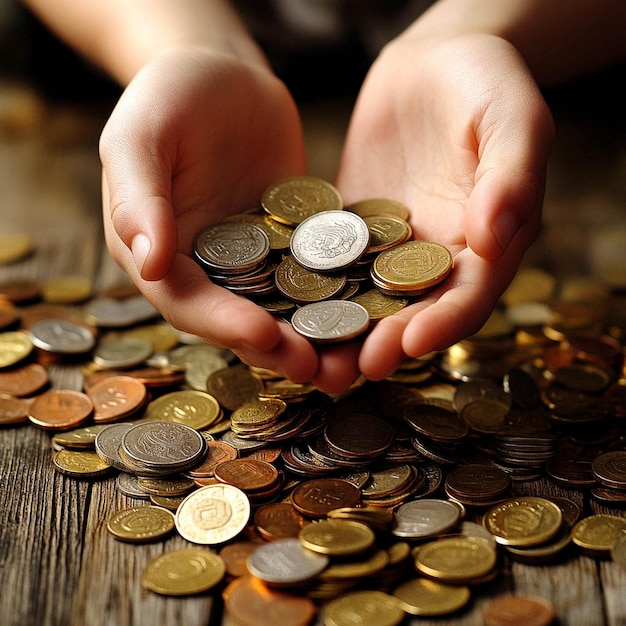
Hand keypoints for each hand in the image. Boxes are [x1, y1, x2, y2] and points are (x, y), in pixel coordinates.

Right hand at [99, 49, 324, 384]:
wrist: (223, 74)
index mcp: (161, 255)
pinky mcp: (291, 244)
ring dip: (314, 338)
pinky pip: (315, 275)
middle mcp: (206, 269)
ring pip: (282, 308)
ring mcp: (252, 260)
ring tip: (353, 362)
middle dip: (278, 348)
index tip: (264, 335)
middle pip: (240, 320)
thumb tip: (148, 262)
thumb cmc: (168, 96)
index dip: (224, 324)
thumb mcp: (140, 135)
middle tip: (320, 370)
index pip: (188, 302)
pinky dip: (339, 297)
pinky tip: (372, 312)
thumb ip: (139, 197)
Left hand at [336, 34, 554, 380]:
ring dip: (340, 334)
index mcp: (485, 246)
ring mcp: (389, 248)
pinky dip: (309, 287)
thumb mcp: (513, 119)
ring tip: (309, 361)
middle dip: (381, 344)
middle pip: (411, 313)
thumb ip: (511, 178)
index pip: (467, 297)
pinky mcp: (351, 231)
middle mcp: (435, 258)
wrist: (434, 61)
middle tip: (349, 371)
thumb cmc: (487, 83)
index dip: (441, 325)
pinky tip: (280, 306)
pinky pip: (329, 262)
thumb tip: (492, 238)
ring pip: (366, 300)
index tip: (410, 344)